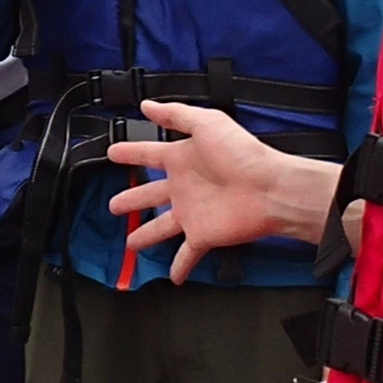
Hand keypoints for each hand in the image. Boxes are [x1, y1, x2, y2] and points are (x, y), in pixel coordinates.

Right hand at [105, 99, 339, 279]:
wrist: (269, 187)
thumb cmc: (243, 153)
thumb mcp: (206, 123)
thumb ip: (175, 114)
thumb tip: (147, 104)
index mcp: (183, 159)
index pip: (148, 154)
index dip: (129, 153)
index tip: (113, 153)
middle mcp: (184, 186)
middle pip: (149, 194)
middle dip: (131, 199)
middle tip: (114, 205)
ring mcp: (191, 213)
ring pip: (160, 227)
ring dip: (145, 235)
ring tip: (130, 244)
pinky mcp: (202, 235)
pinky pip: (187, 254)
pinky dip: (179, 267)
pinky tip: (172, 277)